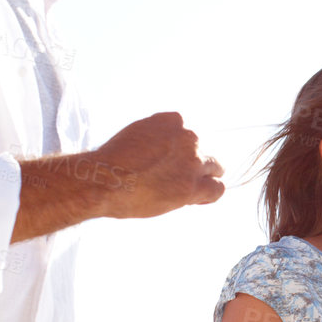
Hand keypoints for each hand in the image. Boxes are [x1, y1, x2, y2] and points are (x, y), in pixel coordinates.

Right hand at [95, 112, 223, 217]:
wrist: (103, 180)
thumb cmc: (112, 161)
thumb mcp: (137, 133)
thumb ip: (157, 136)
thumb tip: (166, 151)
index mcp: (173, 120)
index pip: (190, 134)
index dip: (182, 150)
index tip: (171, 162)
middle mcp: (188, 136)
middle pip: (203, 150)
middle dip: (192, 164)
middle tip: (175, 178)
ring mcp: (193, 161)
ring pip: (216, 168)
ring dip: (204, 178)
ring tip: (186, 190)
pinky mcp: (193, 186)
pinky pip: (217, 189)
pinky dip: (209, 195)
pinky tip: (196, 200)